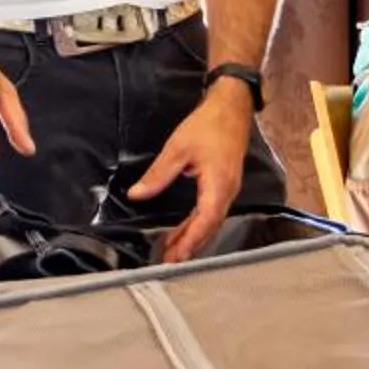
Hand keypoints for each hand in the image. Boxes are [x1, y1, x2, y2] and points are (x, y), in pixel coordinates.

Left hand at [124, 87, 253, 264]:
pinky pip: (211, 211)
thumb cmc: (209, 125)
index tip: (177, 256)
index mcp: (219, 184)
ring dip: (193, 237)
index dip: (191, 240)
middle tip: (170, 262)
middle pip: (209, 227)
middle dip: (190, 246)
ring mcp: (228, 189)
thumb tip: (137, 194)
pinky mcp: (224, 185)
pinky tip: (183, 231)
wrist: (232, 107)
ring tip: (173, 253)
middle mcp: (227, 191)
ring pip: (210, 221)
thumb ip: (158, 174)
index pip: (205, 220)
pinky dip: (197, 224)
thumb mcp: (178, 148)